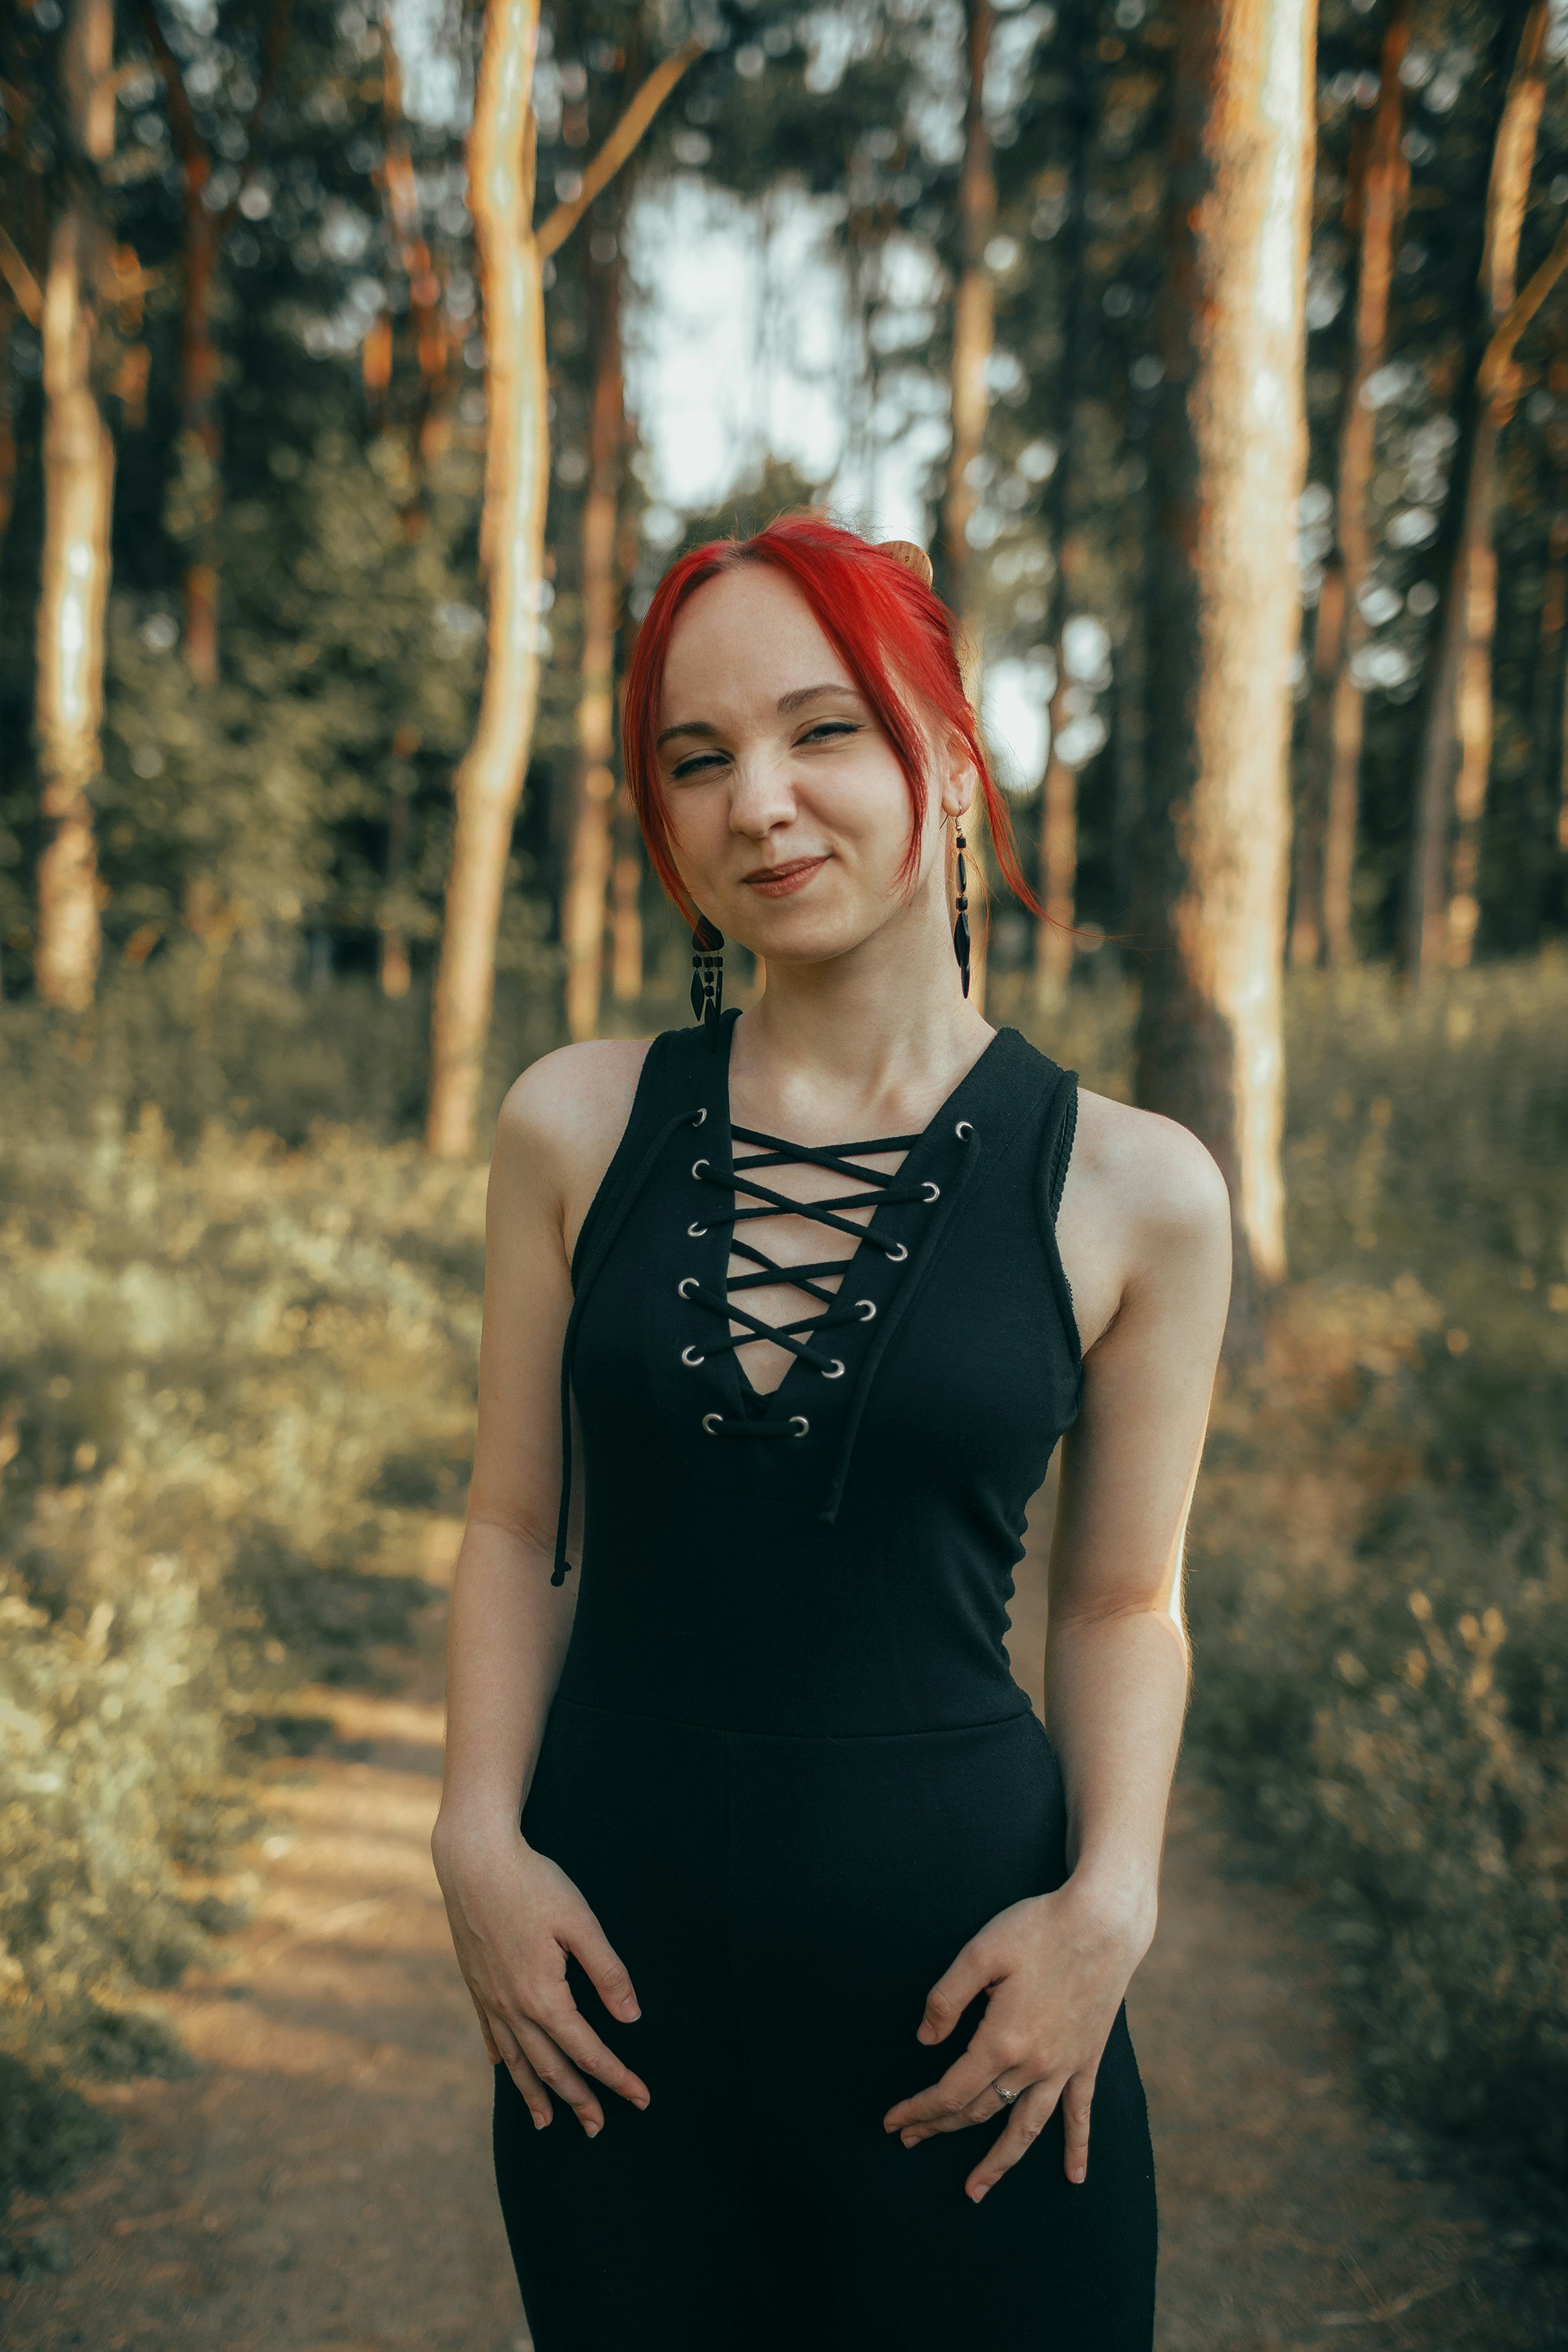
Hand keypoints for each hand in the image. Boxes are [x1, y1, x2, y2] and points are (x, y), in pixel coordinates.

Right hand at [431, 1814, 648, 2134]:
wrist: (473, 1860)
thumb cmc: (532, 1883)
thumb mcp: (580, 1922)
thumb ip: (607, 1972)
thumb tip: (630, 2017)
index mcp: (544, 1996)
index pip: (588, 2050)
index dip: (617, 2077)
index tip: (641, 2098)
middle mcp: (513, 2007)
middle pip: (551, 2067)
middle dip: (578, 2099)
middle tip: (598, 2128)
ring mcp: (489, 1998)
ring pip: (516, 2060)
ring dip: (534, 2093)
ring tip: (545, 2122)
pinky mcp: (475, 1983)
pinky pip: (490, 2033)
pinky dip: (501, 2057)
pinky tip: (503, 2068)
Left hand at [881, 1881, 1147, 2201]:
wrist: (1104, 1921)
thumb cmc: (1038, 1928)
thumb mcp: (980, 1952)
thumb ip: (946, 1998)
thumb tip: (924, 2040)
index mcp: (1001, 2040)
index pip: (949, 2091)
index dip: (918, 2110)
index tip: (892, 2122)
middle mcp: (1033, 2064)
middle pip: (978, 2111)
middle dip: (940, 2128)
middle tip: (910, 2142)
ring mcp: (1064, 2066)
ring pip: (1025, 2127)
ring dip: (998, 2162)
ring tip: (974, 2191)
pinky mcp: (1087, 2058)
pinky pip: (1080, 2113)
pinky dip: (1076, 2146)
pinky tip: (1074, 2177)